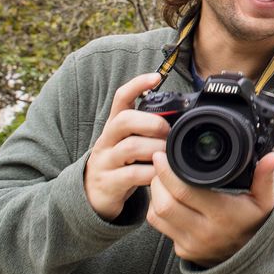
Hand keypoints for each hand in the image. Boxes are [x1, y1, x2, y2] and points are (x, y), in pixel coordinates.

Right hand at [84, 73, 167, 220]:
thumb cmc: (121, 163)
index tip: (156, 77)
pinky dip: (151, 173)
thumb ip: (147, 130)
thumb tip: (180, 118)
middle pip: (124, 120)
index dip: (137, 85)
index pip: (121, 98)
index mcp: (115, 126)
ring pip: (130, 147)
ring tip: (168, 155)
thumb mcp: (130, 141)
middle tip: (168, 132)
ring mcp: (106, 161)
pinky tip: (160, 174)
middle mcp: (108, 140)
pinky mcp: (109, 183)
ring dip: (156, 149)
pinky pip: (132, 174)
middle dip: (152, 123)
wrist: (93, 196)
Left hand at [147, 151, 273, 266]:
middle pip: (165, 203)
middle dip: (157, 180)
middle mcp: (203, 231)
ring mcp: (190, 243)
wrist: (251, 262)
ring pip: (157, 215)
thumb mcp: (264, 201)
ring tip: (160, 178)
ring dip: (155, 194)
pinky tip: (164, 197)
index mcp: (222, 214)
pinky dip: (157, 209)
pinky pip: (160, 227)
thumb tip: (272, 156)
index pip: (185, 191)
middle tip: (159, 163)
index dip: (168, 172)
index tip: (164, 155)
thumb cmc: (254, 225)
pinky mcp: (182, 250)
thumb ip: (264, 177)